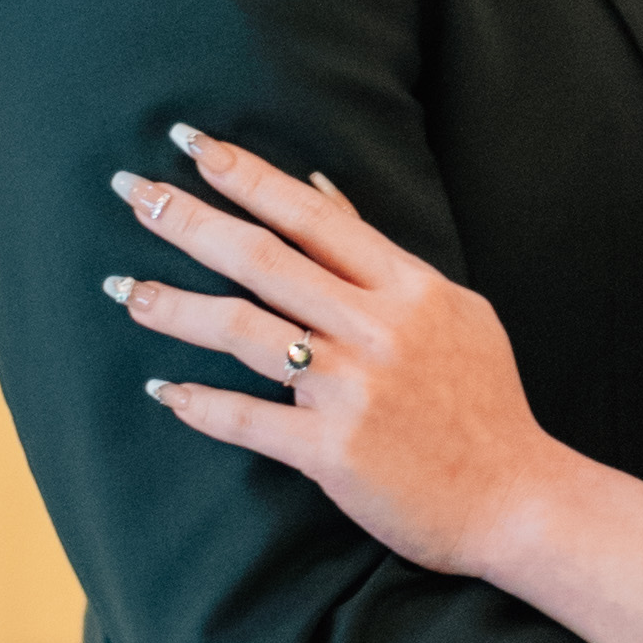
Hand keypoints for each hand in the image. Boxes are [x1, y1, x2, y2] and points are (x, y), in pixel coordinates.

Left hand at [109, 129, 554, 576]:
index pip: (311, 216)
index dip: (247, 175)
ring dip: (173, 306)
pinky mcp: (332, 453)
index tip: (190, 142)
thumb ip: (380, 254)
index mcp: (407, 289)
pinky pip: (246, 418)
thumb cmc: (483, 405)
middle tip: (129, 191)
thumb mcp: (451, 311)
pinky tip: (161, 387)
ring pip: (242, 330)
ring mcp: (352, 390)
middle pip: (263, 258)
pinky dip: (198, 402)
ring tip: (124, 288)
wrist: (518, 500)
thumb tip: (318, 188)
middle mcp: (377, 329)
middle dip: (188, 219)